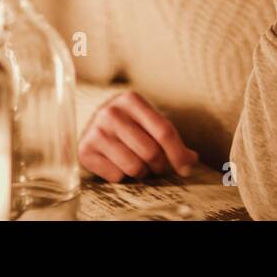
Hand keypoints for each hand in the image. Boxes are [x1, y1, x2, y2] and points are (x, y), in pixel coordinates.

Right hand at [78, 91, 199, 181]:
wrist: (93, 125)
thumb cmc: (130, 125)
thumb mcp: (149, 122)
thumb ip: (171, 139)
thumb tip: (192, 160)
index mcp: (132, 100)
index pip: (164, 131)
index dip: (178, 153)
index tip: (186, 169)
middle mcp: (111, 112)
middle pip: (150, 151)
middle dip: (160, 164)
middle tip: (157, 165)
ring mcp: (96, 131)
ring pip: (134, 167)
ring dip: (142, 172)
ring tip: (138, 163)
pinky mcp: (85, 150)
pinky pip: (116, 176)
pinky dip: (122, 176)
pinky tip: (118, 164)